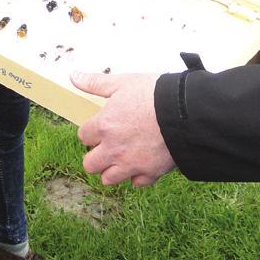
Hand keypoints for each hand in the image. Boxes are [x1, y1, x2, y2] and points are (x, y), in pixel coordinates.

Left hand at [71, 72, 174, 186]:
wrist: (185, 112)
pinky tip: (141, 162)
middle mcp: (114, 150)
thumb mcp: (121, 82)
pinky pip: (136, 183)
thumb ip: (95, 83)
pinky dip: (136, 175)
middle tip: (107, 144)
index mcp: (104, 127)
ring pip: (109, 179)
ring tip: (121, 155)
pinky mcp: (150, 173)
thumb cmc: (153, 94)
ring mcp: (131, 164)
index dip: (90, 131)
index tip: (99, 126)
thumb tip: (74, 77)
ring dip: (111, 169)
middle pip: (90, 164)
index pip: (83, 136)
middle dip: (95, 155)